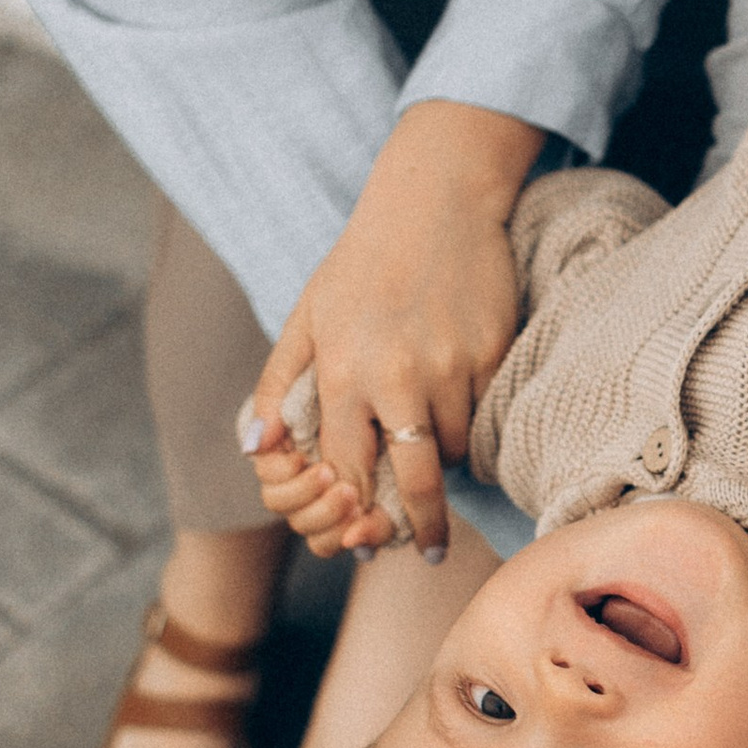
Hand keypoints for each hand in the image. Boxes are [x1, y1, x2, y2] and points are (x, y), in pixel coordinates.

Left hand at [246, 100, 542, 557]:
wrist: (435, 199)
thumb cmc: (361, 261)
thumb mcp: (305, 317)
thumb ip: (275, 385)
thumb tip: (256, 449)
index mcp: (343, 372)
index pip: (348, 469)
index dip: (358, 509)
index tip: (369, 537)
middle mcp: (397, 376)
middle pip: (416, 479)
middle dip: (422, 523)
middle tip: (429, 548)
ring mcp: (451, 367)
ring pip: (454, 447)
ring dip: (444, 457)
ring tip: (435, 441)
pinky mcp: (492, 354)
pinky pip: (484, 413)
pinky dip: (472, 421)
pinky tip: (461, 402)